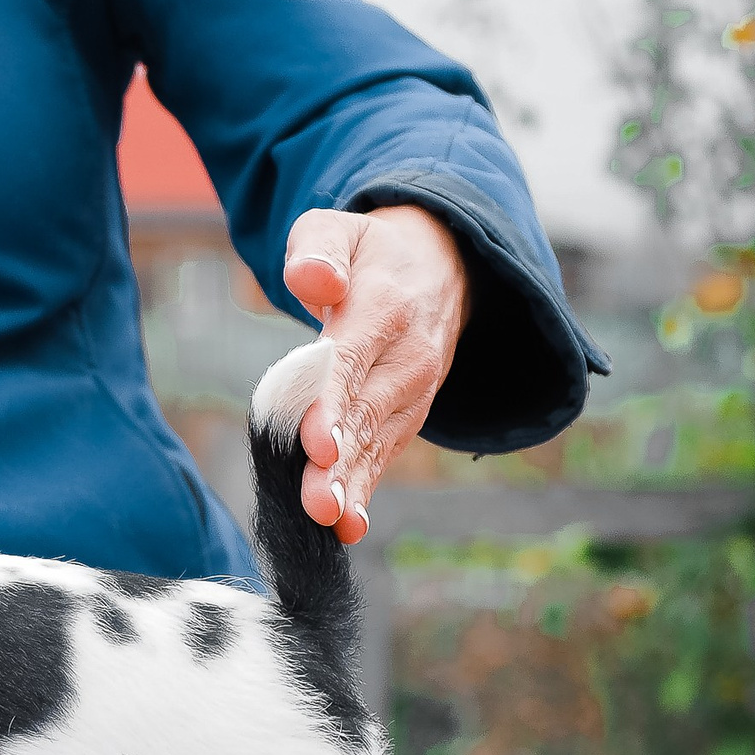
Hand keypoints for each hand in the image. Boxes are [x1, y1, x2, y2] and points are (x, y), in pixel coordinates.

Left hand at [280, 204, 471, 545]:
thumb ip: (319, 249)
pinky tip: (348, 527)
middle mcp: (406, 355)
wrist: (442, 265)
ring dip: (352, 484)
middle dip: (340, 461)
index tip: (317, 442)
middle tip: (316, 502)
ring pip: (376, 441)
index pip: (352, 360)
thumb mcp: (340, 227)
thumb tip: (312, 280)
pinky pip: (385, 454)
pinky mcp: (406, 414)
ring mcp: (411, 390)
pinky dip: (367, 489)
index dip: (333, 403)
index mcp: (384, 306)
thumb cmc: (371, 251)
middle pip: (365, 413)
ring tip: (328, 521)